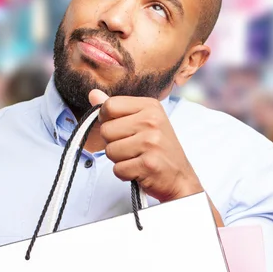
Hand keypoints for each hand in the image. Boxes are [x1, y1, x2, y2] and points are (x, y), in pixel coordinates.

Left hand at [89, 89, 203, 202]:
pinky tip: (139, 169)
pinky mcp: (148, 164)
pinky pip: (117, 169)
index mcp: (150, 106)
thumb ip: (116, 108)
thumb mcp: (142, 121)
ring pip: (109, 151)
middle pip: (106, 130)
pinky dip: (124, 173)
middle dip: (113, 142)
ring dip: (118, 159)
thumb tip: (92, 94)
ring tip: (136, 158)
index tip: (120, 128)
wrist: (180, 177)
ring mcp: (151, 143)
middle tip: (132, 147)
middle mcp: (152, 121)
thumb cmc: (158, 148)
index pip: (109, 106)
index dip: (107, 120)